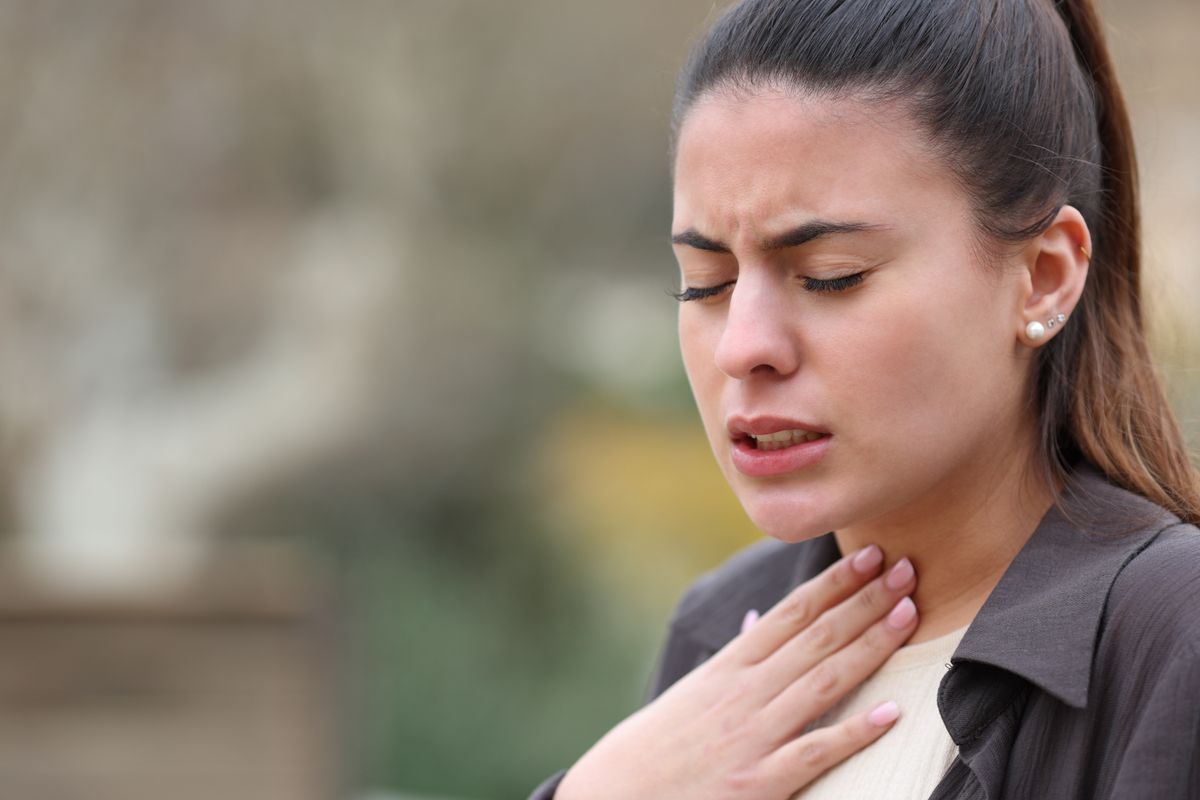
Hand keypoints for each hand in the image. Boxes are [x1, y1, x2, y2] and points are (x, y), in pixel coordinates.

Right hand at [555, 545, 918, 799]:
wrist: (617, 797)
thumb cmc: (657, 745)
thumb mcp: (693, 690)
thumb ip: (733, 656)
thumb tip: (757, 617)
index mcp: (729, 667)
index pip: (791, 614)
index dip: (834, 584)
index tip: (869, 556)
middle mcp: (744, 692)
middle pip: (816, 637)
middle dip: (865, 601)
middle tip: (907, 569)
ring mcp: (754, 735)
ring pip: (824, 681)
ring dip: (871, 644)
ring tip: (909, 613)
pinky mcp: (759, 782)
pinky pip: (815, 752)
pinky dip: (855, 732)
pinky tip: (893, 712)